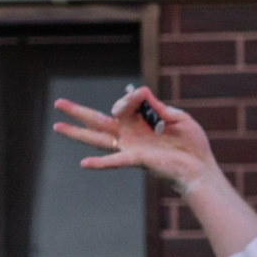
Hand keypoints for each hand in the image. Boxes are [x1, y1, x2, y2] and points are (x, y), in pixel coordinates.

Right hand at [51, 86, 221, 191]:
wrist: (200, 166)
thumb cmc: (191, 143)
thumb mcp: (178, 118)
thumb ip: (157, 106)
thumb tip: (139, 90)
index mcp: (139, 121)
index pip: (124, 103)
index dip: (129, 97)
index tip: (139, 94)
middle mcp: (129, 133)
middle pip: (98, 121)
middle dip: (77, 112)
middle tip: (58, 103)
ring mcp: (130, 147)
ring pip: (98, 138)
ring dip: (77, 133)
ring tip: (57, 127)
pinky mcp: (137, 159)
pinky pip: (115, 161)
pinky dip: (99, 163)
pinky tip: (83, 164)